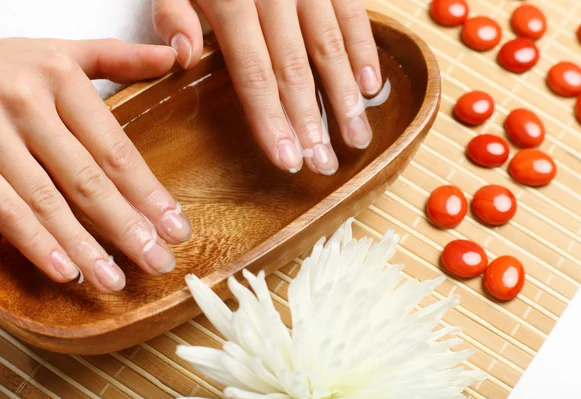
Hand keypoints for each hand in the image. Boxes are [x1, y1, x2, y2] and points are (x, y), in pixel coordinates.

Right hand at [0, 38, 191, 291]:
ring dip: (83, 246)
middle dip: (126, 227)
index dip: (147, 193)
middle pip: (87, 180)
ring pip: (45, 201)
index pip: (114, 149)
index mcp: (60, 79)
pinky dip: (34, 243)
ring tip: (115, 280)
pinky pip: (4, 209)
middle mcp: (26, 106)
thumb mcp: (61, 51)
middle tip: (158, 262)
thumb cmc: (9, 64)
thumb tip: (172, 57)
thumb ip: (117, 58)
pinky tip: (65, 271)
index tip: (175, 227)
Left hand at [153, 0, 381, 174]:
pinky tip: (371, 86)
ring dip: (344, 96)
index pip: (254, 72)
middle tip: (324, 165)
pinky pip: (352, 14)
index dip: (271, 119)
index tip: (287, 161)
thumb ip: (173, 11)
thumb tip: (184, 59)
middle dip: (311, 121)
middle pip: (295, 68)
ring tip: (356, 139)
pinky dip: (364, 50)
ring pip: (329, 46)